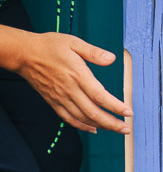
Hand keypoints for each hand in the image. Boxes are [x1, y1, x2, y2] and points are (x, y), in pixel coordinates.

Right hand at [13, 29, 130, 133]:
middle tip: (126, 128)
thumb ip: (94, 52)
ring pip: (82, 118)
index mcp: (77, 74)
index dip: (115, 106)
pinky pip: (69, 119)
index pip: (100, 96)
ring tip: (115, 128)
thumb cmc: (50, 45)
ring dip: (100, 125)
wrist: (26, 55)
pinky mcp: (53, 102)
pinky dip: (82, 126)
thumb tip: (112, 59)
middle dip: (112, 123)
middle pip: (93, 112)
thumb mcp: (74, 42)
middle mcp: (69, 90)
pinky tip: (92, 128)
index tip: (128, 111)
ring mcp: (60, 98)